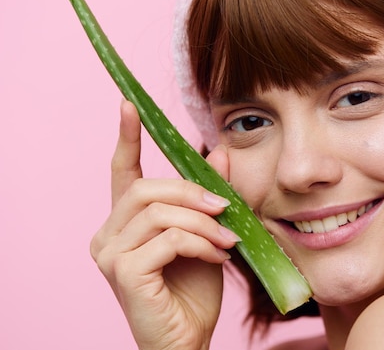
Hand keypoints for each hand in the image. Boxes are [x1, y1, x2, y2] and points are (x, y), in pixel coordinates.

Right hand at [90, 100, 238, 349]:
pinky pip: (168, 239)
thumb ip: (209, 196)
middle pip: (145, 189)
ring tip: (228, 240)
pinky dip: (200, 243)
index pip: (121, 172)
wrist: (188, 341)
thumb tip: (219, 152)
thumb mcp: (208, 234)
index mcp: (125, 224)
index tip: (129, 104)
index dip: (126, 137)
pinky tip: (218, 257)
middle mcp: (108, 235)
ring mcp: (110, 255)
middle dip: (190, 192)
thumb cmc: (194, 292)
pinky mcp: (123, 273)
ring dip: (203, 223)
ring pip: (160, 213)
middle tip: (224, 208)